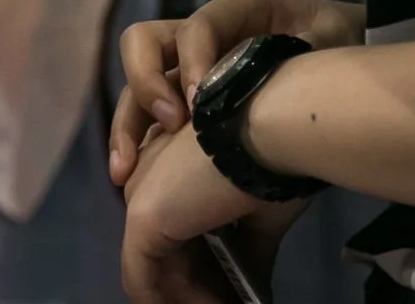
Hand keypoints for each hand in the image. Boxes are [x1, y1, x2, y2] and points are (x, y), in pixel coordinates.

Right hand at [108, 0, 362, 186]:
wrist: (354, 49)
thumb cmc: (345, 42)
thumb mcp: (336, 39)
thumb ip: (310, 58)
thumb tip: (276, 101)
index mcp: (241, 7)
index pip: (199, 26)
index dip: (194, 62)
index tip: (200, 106)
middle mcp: (205, 30)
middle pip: (146, 41)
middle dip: (146, 84)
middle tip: (171, 125)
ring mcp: (191, 62)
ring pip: (138, 79)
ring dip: (127, 123)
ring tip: (127, 171)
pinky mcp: (188, 95)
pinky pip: (150, 113)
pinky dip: (139, 143)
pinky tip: (137, 181)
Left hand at [119, 125, 261, 302]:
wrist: (274, 127)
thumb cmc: (274, 156)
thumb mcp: (259, 211)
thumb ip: (249, 248)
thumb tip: (256, 285)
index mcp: (171, 163)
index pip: (176, 225)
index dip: (201, 263)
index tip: (229, 286)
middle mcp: (146, 173)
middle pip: (163, 247)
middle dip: (195, 284)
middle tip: (226, 302)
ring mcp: (140, 194)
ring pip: (152, 266)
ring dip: (188, 297)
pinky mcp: (144, 218)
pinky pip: (143, 279)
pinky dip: (175, 302)